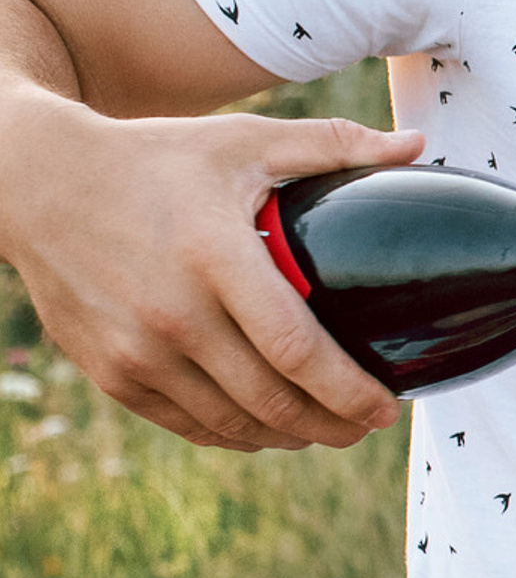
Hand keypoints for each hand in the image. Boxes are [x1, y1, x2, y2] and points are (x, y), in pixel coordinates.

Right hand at [0, 97, 421, 449]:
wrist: (38, 181)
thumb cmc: (155, 157)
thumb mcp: (243, 140)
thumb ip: (332, 144)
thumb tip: (414, 146)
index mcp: (215, 257)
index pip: (296, 349)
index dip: (349, 390)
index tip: (388, 408)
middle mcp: (172, 315)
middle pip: (271, 400)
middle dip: (332, 425)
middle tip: (368, 426)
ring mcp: (136, 351)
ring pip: (232, 423)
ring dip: (288, 437)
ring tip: (326, 430)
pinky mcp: (110, 372)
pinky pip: (187, 423)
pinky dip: (235, 435)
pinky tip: (267, 428)